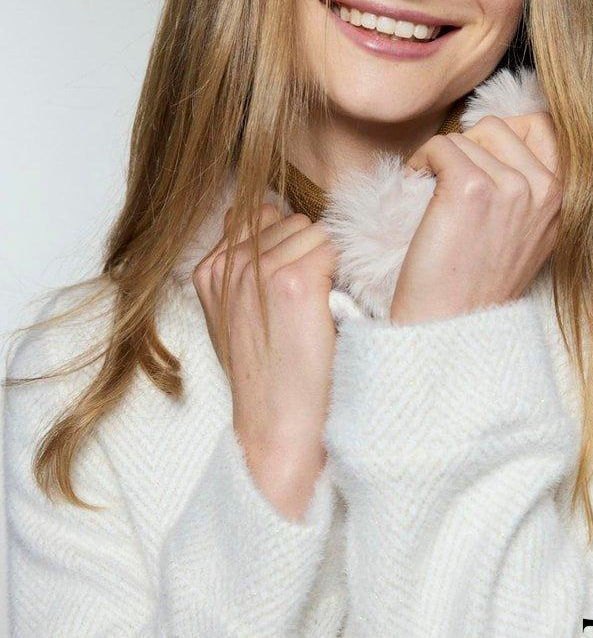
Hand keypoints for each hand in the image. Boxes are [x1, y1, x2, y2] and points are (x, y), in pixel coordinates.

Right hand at [192, 203, 339, 513]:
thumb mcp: (235, 316)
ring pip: (313, 230)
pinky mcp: (292, 281)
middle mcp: (229, 264)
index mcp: (208, 271)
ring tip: (314, 307)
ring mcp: (258, 270)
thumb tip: (260, 215)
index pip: (255, 214)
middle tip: (304, 300)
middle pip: (288, 218)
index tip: (289, 282)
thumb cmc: (266, 375)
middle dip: (304, 248)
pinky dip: (339, 273)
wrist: (277, 424)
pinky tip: (328, 309)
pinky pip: (331, 247)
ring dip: (323, 259)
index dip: (283, 243)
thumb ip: (241, 268)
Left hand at [389, 112, 562, 325]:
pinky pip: (439, 146)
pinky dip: (419, 162)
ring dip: (438, 161)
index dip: (498, 135)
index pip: (541, 125)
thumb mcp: (524, 235)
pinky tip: (415, 188)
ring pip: (464, 138)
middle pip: (495, 128)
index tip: (474, 159)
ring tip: (431, 196)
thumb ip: (526, 191)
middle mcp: (544, 190)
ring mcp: (510, 188)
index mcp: (562, 199)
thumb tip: (500, 138)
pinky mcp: (470, 188)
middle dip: (465, 148)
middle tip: (445, 181)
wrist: (452, 324)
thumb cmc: (476, 283)